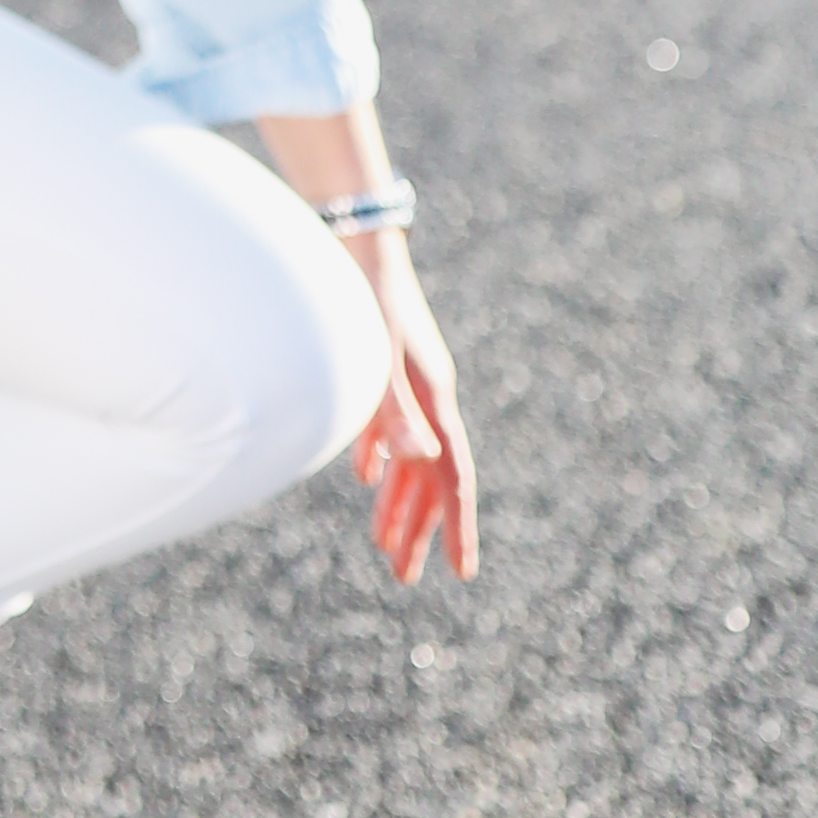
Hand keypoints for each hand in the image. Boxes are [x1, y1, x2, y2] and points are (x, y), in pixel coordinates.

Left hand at [348, 233, 475, 584]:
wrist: (356, 240)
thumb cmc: (367, 301)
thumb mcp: (378, 360)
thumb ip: (393, 412)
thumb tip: (416, 463)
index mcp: (436, 401)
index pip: (453, 479)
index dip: (457, 528)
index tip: (461, 575)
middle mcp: (430, 397)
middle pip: (432, 477)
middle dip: (420, 530)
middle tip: (406, 577)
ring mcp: (411, 384)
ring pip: (411, 457)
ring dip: (399, 503)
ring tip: (385, 548)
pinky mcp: (387, 369)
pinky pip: (391, 429)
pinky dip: (382, 461)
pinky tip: (368, 481)